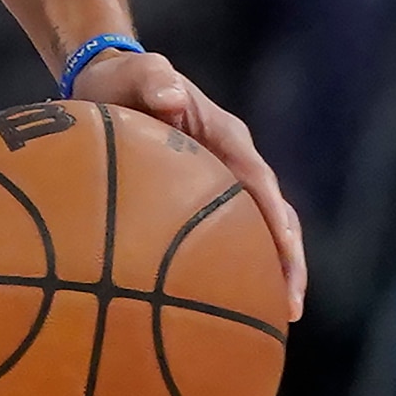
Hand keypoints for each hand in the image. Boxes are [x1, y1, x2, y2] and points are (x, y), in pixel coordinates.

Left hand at [69, 48, 306, 318]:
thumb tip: (170, 96)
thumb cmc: (120, 80)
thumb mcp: (133, 74)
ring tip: (270, 321)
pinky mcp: (200, 200)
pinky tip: (215, 308)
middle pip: (274, 216)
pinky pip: (222, 238)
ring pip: (255, 233)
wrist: (106, 82)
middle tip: (290, 307)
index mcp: (226, 136)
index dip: (276, 219)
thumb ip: (152, 79)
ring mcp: (220, 182)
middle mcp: (233, 162)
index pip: (261, 180)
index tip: (285, 253)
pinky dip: (228, 270)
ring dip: (267, 273)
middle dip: (288, 261)